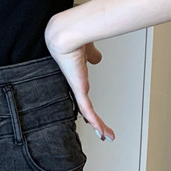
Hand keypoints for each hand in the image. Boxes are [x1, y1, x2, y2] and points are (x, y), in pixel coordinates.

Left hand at [45, 19, 114, 142]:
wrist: (65, 35)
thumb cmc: (73, 36)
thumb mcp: (87, 49)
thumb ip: (91, 54)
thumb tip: (96, 58)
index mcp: (76, 74)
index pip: (82, 93)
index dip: (86, 104)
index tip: (91, 114)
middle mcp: (75, 82)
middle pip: (84, 106)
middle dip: (93, 119)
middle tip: (100, 130)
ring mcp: (76, 87)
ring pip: (86, 111)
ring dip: (97, 124)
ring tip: (105, 135)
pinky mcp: (78, 88)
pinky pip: (88, 109)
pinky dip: (96, 121)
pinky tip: (101, 131)